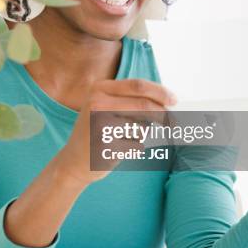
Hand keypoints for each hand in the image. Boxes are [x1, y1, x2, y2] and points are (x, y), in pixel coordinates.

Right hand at [55, 79, 176, 187]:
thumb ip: (130, 100)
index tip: (174, 100)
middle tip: (174, 123)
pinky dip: (134, 148)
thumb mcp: (105, 107)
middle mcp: (97, 103)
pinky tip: (117, 150)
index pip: (138, 85)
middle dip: (164, 114)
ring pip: (142, 127)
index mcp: (98, 89)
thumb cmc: (96, 133)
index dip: (160, 91)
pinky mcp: (106, 145)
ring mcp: (100, 124)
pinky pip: (136, 145)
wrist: (73, 161)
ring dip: (142, 135)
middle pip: (144, 105)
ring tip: (123, 139)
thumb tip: (168, 100)